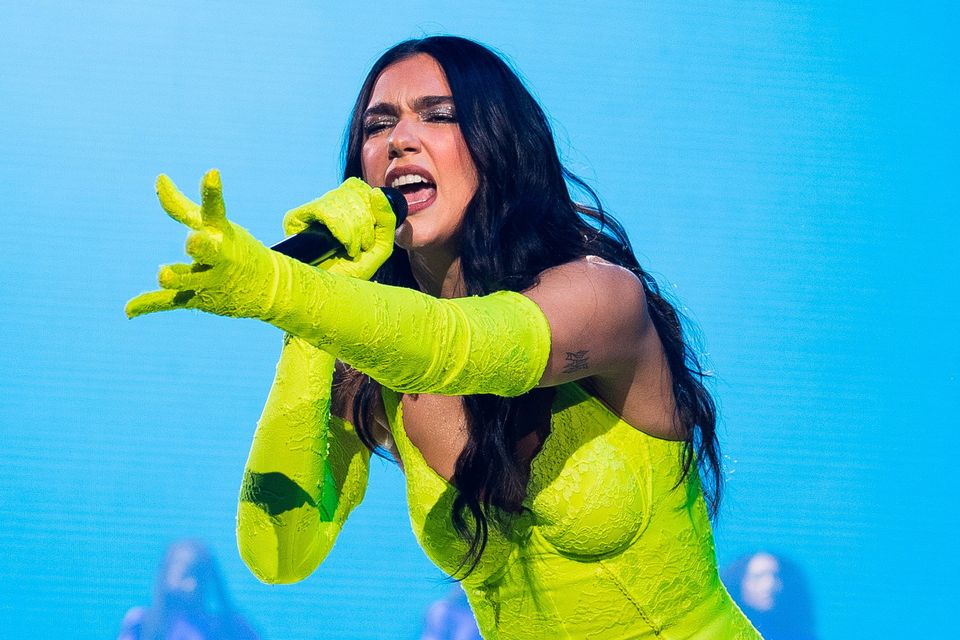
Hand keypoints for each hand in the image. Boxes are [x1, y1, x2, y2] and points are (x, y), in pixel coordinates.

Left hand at [125, 169, 284, 319]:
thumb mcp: (212, 225)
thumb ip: (181, 205)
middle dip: (202, 246)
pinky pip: (173, 302)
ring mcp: (210, 279)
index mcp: (220, 232)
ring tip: (163, 274)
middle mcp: (219, 256)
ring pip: (191, 280)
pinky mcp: (200, 299)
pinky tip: (129, 309)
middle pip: (211, 251)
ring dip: (178, 278)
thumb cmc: (231, 248)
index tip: (212, 173)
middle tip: (193, 241)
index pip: (215, 210)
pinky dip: (150, 305)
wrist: (269, 287)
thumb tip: (158, 177)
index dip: (212, 192)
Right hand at [282, 177, 395, 280]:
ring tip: (352, 249)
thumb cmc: (353, 275)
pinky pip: (324, 209)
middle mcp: (326, 207)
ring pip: (339, 199)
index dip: (369, 205)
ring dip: (354, 229)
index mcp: (345, 209)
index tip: (372, 233)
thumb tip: (376, 193)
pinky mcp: (295, 219)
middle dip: (364, 222)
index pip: (357, 187)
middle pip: (351, 192)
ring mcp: (310, 213)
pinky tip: (343, 243)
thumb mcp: (380, 247)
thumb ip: (386, 220)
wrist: (330, 296)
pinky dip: (340, 228)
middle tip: (361, 246)